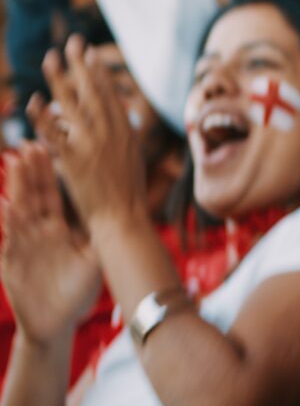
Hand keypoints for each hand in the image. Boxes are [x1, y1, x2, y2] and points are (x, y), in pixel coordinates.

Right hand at [0, 143, 101, 343]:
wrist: (57, 323)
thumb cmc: (76, 292)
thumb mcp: (93, 260)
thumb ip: (100, 236)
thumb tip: (120, 212)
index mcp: (57, 229)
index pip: (52, 195)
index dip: (49, 174)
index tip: (48, 147)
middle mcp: (38, 233)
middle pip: (33, 197)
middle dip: (30, 173)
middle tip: (29, 145)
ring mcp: (22, 247)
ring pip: (18, 213)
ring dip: (16, 189)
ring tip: (15, 164)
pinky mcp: (11, 264)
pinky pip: (7, 242)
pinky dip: (6, 225)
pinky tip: (5, 207)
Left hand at [28, 36, 146, 225]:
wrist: (122, 217)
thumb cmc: (129, 191)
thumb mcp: (133, 156)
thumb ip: (122, 134)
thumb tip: (118, 116)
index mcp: (124, 130)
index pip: (109, 93)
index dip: (98, 71)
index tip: (89, 53)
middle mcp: (108, 132)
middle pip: (92, 90)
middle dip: (81, 64)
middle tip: (72, 42)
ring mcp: (90, 144)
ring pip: (71, 104)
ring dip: (59, 79)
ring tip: (49, 58)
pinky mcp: (72, 159)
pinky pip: (53, 133)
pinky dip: (41, 117)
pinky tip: (33, 101)